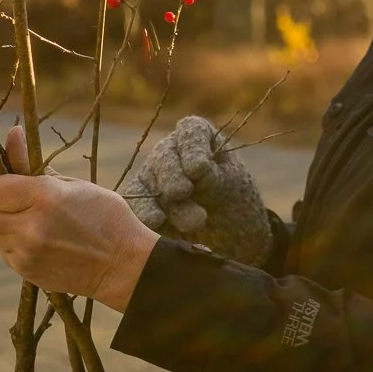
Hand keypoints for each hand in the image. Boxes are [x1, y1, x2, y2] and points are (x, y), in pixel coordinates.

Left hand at [0, 126, 159, 311]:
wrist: (122, 265)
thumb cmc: (104, 215)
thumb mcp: (71, 183)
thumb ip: (32, 162)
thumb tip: (12, 133)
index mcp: (44, 197)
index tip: (2, 174)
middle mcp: (30, 227)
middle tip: (9, 194)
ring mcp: (26, 253)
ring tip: (27, 215)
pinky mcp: (26, 271)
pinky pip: (2, 249)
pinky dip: (11, 238)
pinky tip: (35, 235)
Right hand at [121, 115, 271, 265]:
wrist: (231, 240)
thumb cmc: (236, 204)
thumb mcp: (233, 187)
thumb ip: (215, 177)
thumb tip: (196, 171)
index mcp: (199, 139)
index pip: (191, 131)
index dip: (191, 148)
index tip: (198, 169)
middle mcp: (171, 153)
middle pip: (164, 156)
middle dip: (172, 176)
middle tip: (183, 192)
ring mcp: (153, 178)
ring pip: (147, 183)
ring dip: (161, 202)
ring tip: (187, 222)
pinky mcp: (142, 205)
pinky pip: (135, 207)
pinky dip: (144, 215)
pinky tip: (155, 224)